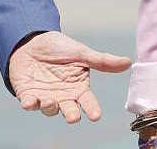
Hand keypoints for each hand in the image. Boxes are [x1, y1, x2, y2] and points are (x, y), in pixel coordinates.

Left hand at [8, 31, 130, 123]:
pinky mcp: (28, 95)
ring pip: (49, 109)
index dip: (92, 109)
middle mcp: (64, 96)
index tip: (95, 115)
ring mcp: (46, 97)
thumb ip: (102, 61)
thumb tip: (128, 62)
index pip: (88, 102)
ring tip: (50, 101)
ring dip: (50, 107)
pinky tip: (30, 102)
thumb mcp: (81, 53)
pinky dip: (30, 104)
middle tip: (73, 116)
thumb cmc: (59, 48)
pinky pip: (30, 103)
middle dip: (71, 115)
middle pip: (69, 111)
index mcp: (78, 88)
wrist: (32, 41)